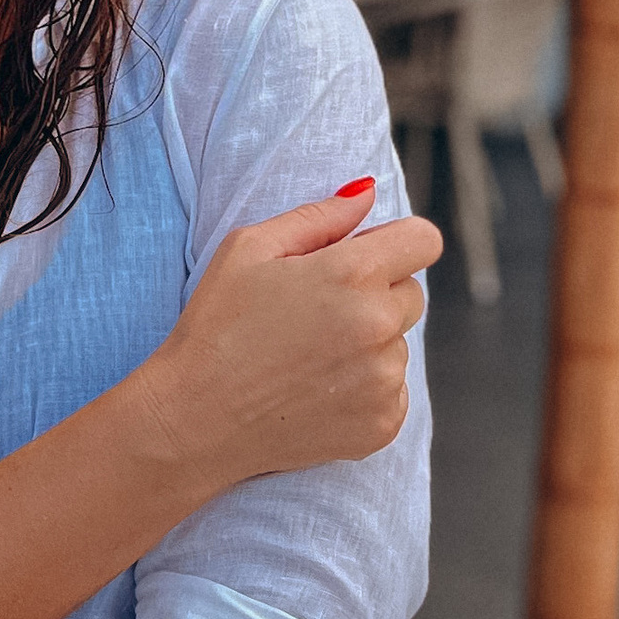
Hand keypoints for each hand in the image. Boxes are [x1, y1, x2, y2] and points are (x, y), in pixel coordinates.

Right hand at [143, 179, 439, 498]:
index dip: (397, 242)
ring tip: (308, 357)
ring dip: (369, 344)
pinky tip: (316, 390)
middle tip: (317, 311)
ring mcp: (384, 381)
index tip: (368, 256)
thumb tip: (367, 194)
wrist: (195, 421)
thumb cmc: (216, 327)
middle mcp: (379, 326)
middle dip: (376, 293)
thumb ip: (319, 216)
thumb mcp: (249, 249)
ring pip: (399, 345)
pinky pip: (394, 391)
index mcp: (353, 274)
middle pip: (411, 293)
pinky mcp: (382, 424)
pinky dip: (365, 389)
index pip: (424, 240)